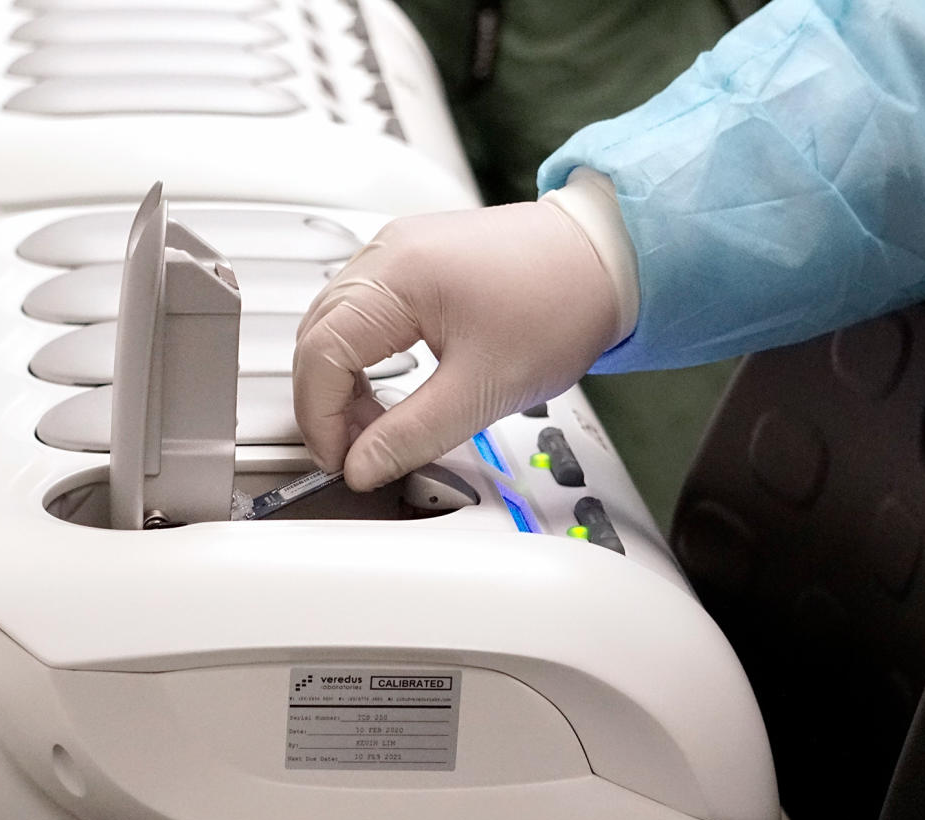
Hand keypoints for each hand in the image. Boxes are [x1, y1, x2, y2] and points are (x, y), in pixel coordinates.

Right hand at [293, 173, 635, 490]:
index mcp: (397, 276)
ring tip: (377, 426)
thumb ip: (411, 435)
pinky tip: (389, 388)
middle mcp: (387, 253)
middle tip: (355, 451)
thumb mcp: (482, 390)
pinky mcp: (414, 258)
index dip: (321, 418)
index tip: (341, 460)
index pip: (321, 355)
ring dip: (342, 381)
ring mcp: (397, 250)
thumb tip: (363, 465)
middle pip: (316, 337)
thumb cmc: (561, 304)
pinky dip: (361, 356)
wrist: (607, 259)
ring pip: (332, 324)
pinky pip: (360, 311)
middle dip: (326, 403)